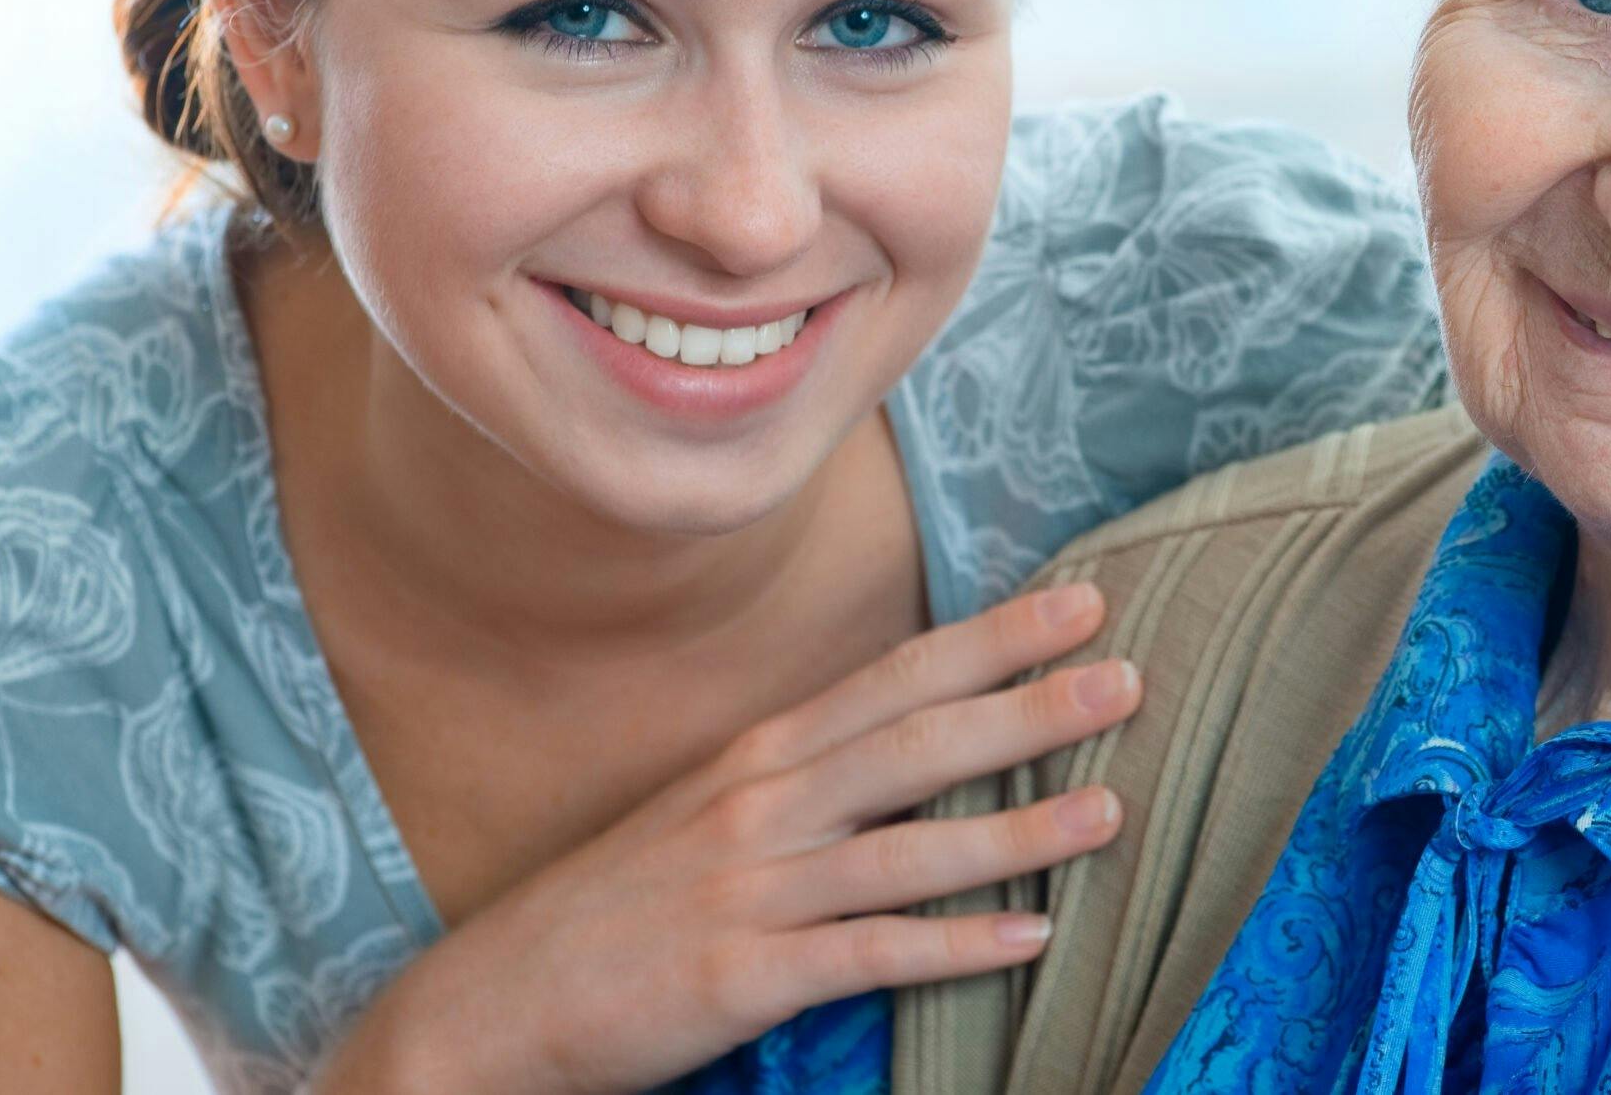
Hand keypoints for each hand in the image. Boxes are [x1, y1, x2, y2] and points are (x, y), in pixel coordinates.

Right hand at [313, 583, 1140, 1094]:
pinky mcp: (740, 975)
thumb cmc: (611, 909)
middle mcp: (760, 807)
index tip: (1079, 602)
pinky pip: (867, 956)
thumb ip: (803, 778)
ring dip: (1016, 828)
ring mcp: (750, 890)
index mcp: (758, 758)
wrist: (485, 1008)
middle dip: (1024, 705)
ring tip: (1111, 808)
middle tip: (1125, 673)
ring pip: (907, 848)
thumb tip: (910, 747)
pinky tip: (1031, 935)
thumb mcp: (705, 815)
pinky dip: (953, 945)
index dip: (989, 639)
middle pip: (912, 742)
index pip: (893, 679)